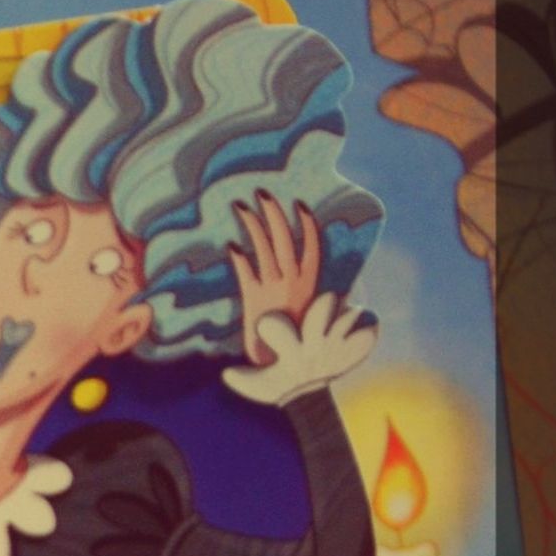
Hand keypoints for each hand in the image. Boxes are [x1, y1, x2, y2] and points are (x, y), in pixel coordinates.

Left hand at [227, 197, 328, 363]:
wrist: (283, 362)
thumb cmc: (299, 333)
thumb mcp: (312, 306)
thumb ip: (312, 287)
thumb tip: (324, 276)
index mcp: (310, 279)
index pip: (311, 243)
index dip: (305, 223)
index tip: (299, 204)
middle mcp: (293, 279)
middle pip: (283, 238)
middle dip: (273, 212)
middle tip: (262, 193)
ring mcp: (272, 287)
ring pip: (262, 248)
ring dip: (251, 225)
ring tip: (241, 206)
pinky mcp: (252, 298)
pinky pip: (244, 272)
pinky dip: (237, 258)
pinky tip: (231, 244)